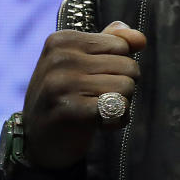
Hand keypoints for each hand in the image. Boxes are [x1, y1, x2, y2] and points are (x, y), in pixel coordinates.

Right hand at [22, 21, 145, 169]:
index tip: (96, 79)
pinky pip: (118, 107)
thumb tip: (140, 38)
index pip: (122, 44)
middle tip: (98, 99)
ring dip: (121, 104)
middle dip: (123, 86)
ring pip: (127, 86)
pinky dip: (117, 120)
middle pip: (128, 66)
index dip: (119, 66)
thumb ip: (112, 43)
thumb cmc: (67, 97)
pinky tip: (100, 125)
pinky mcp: (68, 109)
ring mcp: (61, 82)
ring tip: (98, 111)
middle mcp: (60, 57)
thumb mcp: (84, 63)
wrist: (38, 141)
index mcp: (63, 40)